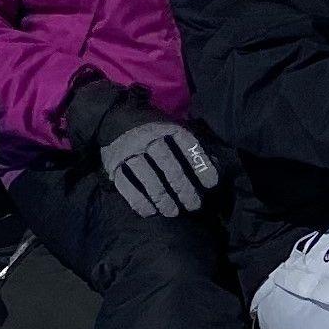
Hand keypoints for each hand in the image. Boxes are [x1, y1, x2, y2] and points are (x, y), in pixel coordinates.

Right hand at [97, 114, 221, 221]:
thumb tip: (216, 164)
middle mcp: (147, 138)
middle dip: (183, 187)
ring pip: (147, 177)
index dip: (200, 164)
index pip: (187, 145)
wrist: (113, 116)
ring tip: (173, 212)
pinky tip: (150, 212)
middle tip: (194, 205)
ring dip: (162, 197)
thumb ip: (192, 146)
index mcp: (166, 126)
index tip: (211, 184)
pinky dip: (138, 200)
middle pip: (168, 165)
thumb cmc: (152, 126)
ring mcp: (129, 152)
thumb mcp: (173, 126)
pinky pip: (126, 185)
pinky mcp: (113, 165)